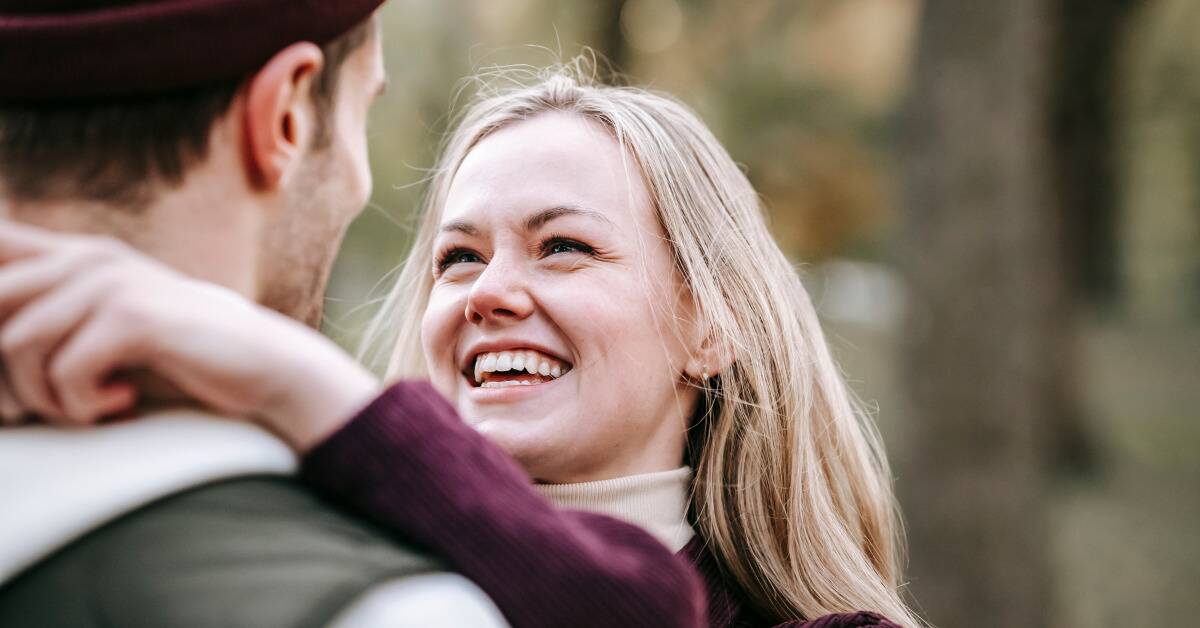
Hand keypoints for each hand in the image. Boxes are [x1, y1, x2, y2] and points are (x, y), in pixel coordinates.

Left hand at [0, 221, 379, 451]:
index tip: (11, 355)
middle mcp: (86, 257)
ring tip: (87, 410)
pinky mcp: (134, 314)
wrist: (263, 368)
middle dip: (0, 375)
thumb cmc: (179, 365)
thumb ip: (47, 324)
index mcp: (73, 255)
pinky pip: (65, 371)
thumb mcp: (104, 334)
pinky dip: (83, 406)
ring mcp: (110, 280)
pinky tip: (122, 403)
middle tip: (31, 409)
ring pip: (17, 344)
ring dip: (44, 398)